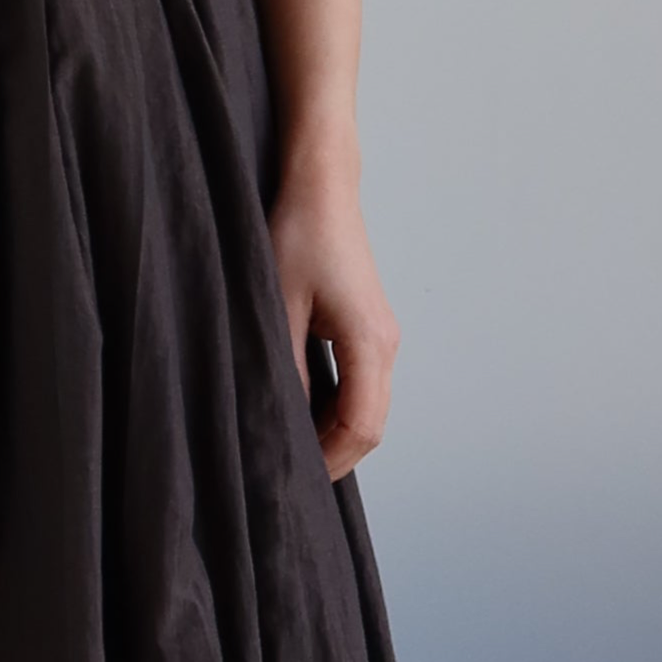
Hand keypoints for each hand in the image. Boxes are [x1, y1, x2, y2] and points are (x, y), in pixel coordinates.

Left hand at [267, 154, 400, 483]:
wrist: (320, 183)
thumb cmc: (297, 233)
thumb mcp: (275, 306)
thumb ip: (282, 368)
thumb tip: (277, 424)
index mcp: (370, 343)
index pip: (361, 429)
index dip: (328, 462)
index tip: (290, 478)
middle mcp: (386, 345)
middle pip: (369, 427)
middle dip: (330, 456)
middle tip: (282, 473)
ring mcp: (381, 337)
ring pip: (364, 409)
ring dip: (329, 433)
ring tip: (283, 445)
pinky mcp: (366, 328)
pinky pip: (357, 386)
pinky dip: (330, 408)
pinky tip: (294, 410)